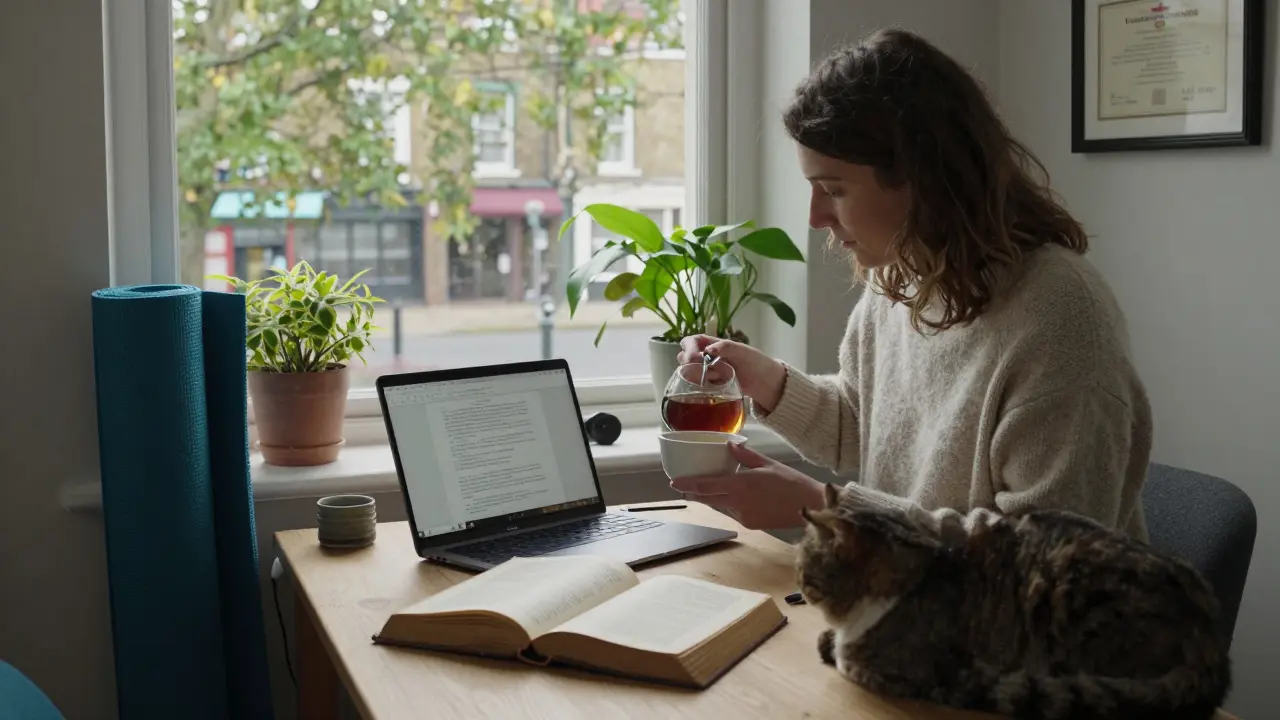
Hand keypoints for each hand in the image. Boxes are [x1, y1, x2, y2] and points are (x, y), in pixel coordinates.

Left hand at [669, 442, 826, 529]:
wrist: (810, 507)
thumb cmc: (792, 482)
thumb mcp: (768, 463)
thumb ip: (746, 456)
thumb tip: (729, 446)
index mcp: (740, 485)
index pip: (706, 486)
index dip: (688, 485)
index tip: (673, 483)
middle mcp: (738, 503)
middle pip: (709, 499)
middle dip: (695, 493)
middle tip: (683, 486)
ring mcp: (744, 516)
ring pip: (721, 505)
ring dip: (714, 498)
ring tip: (707, 488)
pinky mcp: (750, 524)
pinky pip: (733, 512)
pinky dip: (729, 504)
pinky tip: (733, 497)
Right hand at [677, 335, 786, 412]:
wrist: (764, 382)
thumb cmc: (755, 362)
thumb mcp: (742, 351)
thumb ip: (725, 347)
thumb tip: (708, 350)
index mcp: (711, 343)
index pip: (690, 341)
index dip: (689, 348)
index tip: (695, 358)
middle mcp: (705, 356)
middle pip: (684, 357)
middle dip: (692, 364)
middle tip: (708, 370)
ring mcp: (706, 371)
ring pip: (688, 372)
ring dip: (699, 375)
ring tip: (719, 377)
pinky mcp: (709, 385)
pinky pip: (696, 385)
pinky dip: (703, 386)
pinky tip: (717, 385)